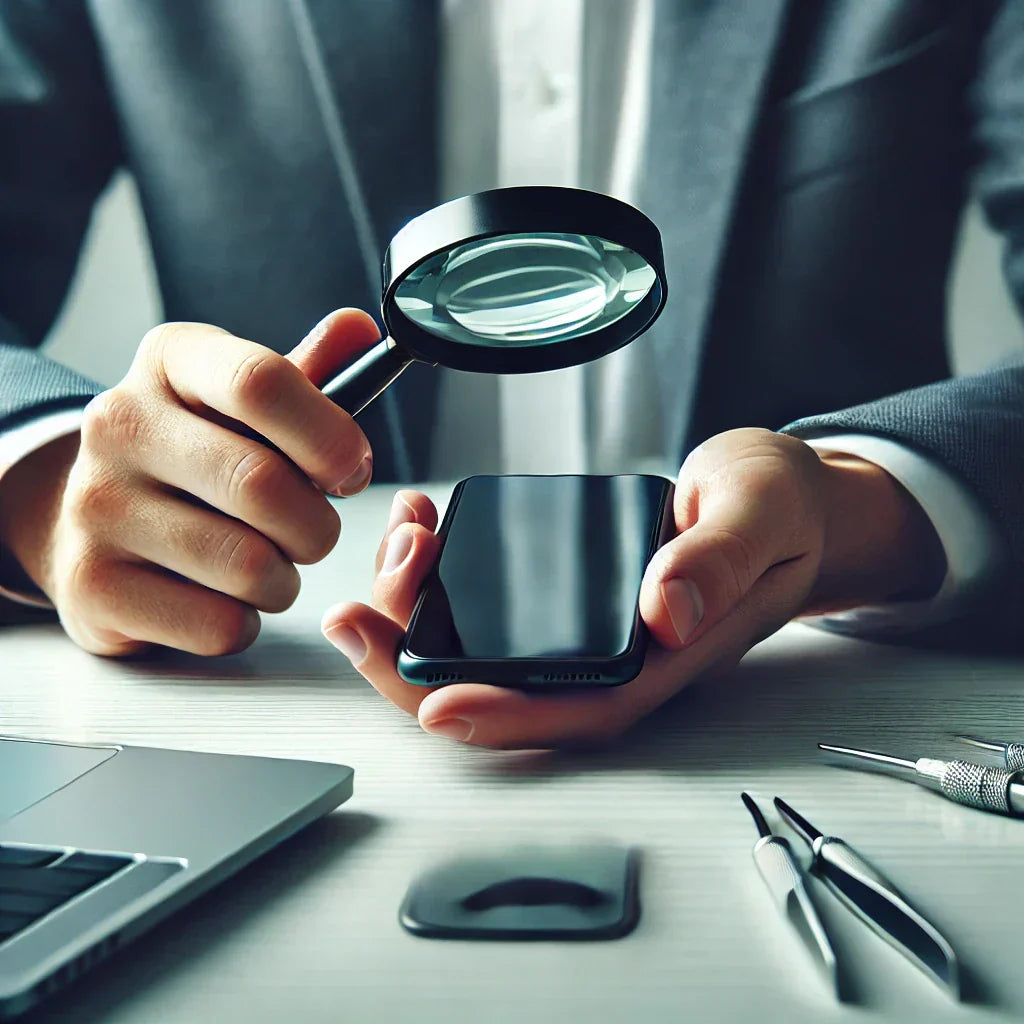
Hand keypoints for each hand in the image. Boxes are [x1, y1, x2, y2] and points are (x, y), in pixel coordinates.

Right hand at [0, 309, 380, 655]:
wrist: (92, 519)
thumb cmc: (196, 455)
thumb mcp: (243, 401)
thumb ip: (308, 374)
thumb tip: (362, 329)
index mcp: (170, 362)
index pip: (261, 383)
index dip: (330, 437)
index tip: (351, 470)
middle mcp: (120, 424)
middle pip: (263, 486)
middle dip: (316, 526)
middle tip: (311, 531)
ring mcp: (96, 507)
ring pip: (248, 566)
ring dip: (283, 579)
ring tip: (264, 564)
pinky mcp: (91, 588)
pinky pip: (217, 625)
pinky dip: (243, 621)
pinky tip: (221, 597)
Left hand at [321, 429, 944, 748]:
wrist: (782, 497)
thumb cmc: (779, 509)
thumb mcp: (760, 512)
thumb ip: (720, 558)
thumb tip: (667, 609)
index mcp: (669, 655)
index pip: (580, 708)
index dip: (504, 716)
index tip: (434, 702)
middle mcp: (621, 654)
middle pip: (513, 692)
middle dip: (422, 671)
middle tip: (361, 620)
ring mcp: (592, 629)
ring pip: (493, 653)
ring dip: (422, 620)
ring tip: (389, 557)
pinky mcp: (572, 597)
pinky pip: (498, 607)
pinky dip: (446, 576)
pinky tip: (423, 530)